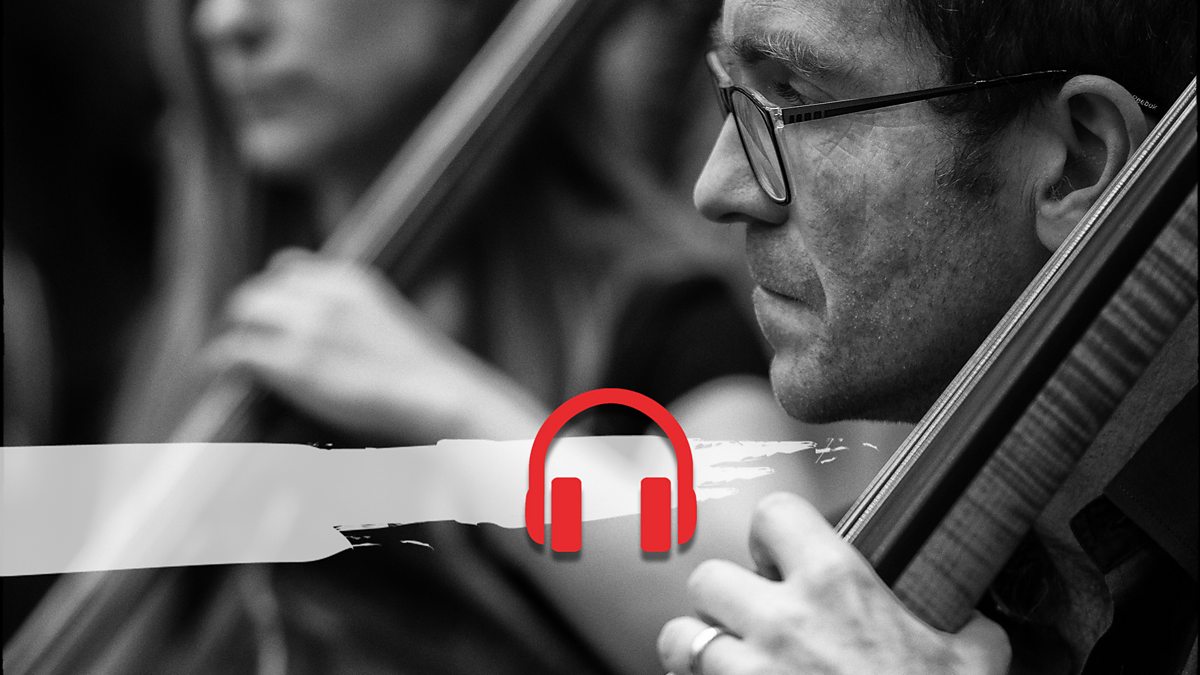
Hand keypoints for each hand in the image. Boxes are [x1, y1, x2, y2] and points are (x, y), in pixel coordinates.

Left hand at [206, 249, 546, 441]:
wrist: (440, 396)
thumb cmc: (419, 374)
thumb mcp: (385, 321)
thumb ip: (350, 313)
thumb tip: (322, 324)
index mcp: (353, 279)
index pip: (289, 266)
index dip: (273, 292)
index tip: (271, 314)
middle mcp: (328, 295)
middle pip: (261, 287)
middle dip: (248, 311)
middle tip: (245, 338)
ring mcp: (311, 327)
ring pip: (245, 309)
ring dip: (236, 331)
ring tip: (232, 356)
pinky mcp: (297, 362)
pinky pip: (239, 349)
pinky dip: (224, 359)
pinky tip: (220, 371)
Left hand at [658, 492, 1010, 674]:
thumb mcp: (971, 664)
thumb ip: (966, 630)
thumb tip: (975, 624)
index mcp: (838, 588)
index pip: (774, 514)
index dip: (774, 533)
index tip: (780, 554)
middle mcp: (782, 623)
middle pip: (708, 577)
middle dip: (724, 597)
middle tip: (750, 617)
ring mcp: (750, 674)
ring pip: (681, 638)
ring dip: (698, 647)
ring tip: (725, 661)